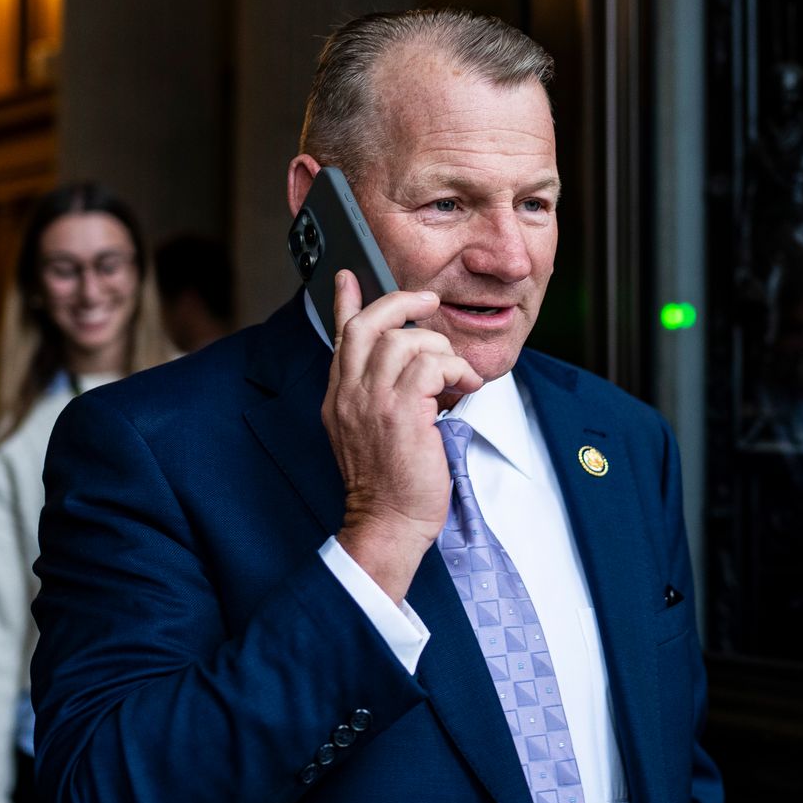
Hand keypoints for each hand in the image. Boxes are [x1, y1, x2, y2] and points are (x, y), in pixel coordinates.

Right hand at [325, 270, 483, 601]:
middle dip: (403, 303)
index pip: (341, 337)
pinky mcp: (402, 413)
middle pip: (370, 324)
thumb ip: (378, 397)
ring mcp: (372, 402)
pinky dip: (454, 371)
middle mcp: (349, 395)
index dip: (347, 302)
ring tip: (455, 377)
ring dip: (441, 351)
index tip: (349, 277)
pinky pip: (430, 366)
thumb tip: (410, 368)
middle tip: (430, 302)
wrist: (386, 525)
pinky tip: (463, 389)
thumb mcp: (370, 434)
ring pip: (405, 340)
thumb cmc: (388, 486)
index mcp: (340, 398)